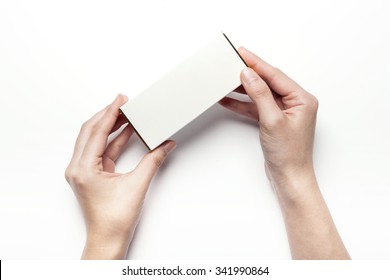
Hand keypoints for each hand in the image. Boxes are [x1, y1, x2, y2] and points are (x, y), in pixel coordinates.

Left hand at [65, 94, 175, 258]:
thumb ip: (153, 161)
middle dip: (107, 115)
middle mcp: (78, 167)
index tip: (121, 100)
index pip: (97, 132)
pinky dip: (113, 140)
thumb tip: (165, 145)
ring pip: (94, 139)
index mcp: (83, 168)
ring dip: (110, 126)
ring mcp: (83, 171)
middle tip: (123, 102)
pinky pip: (101, 150)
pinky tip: (126, 132)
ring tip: (125, 113)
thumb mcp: (137, 185)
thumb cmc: (115, 220)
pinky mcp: (91, 174)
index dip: (110, 113)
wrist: (108, 240)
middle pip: (90, 131)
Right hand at [220, 47, 317, 193]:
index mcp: (302, 99)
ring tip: (226, 80)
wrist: (289, 177)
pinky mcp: (273, 121)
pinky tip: (229, 100)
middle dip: (249, 74)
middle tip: (232, 62)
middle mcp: (295, 103)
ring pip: (260, 95)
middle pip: (268, 82)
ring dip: (243, 89)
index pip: (275, 76)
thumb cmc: (289, 154)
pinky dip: (243, 105)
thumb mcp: (272, 120)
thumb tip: (249, 74)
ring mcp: (284, 112)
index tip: (242, 53)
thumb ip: (260, 95)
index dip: (257, 63)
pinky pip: (256, 108)